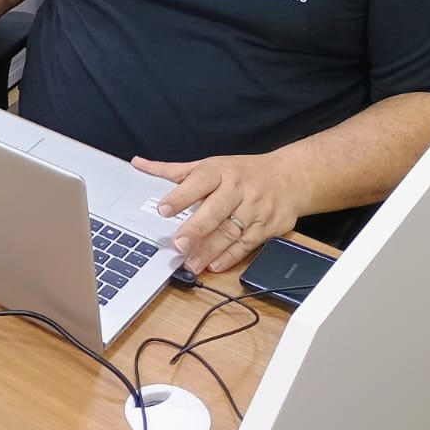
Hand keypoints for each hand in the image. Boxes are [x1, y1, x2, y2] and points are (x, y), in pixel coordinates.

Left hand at [131, 152, 303, 274]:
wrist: (290, 177)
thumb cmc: (241, 172)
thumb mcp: (209, 165)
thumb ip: (173, 170)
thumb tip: (138, 164)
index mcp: (220, 172)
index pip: (198, 182)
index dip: (181, 196)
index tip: (164, 209)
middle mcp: (238, 189)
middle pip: (215, 211)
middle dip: (196, 229)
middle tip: (178, 244)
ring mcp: (255, 209)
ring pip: (230, 232)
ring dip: (209, 250)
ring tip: (190, 263)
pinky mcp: (268, 227)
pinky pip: (247, 245)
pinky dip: (230, 257)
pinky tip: (214, 265)